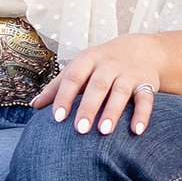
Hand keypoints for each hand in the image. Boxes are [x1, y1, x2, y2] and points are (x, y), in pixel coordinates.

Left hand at [34, 34, 168, 136]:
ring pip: (121, 91)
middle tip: (80, 129)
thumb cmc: (101, 64)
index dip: (64, 96)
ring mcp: (129, 73)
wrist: (142, 49)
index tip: (57, 118)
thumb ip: (58, 86)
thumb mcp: (80, 68)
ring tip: (104, 131)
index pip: (73, 77)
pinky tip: (136, 131)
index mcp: (88, 60)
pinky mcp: (147, 83)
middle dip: (88, 107)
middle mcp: (109, 65)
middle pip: (98, 85)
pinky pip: (146, 99)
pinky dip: (142, 115)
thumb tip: (34, 105)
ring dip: (113, 111)